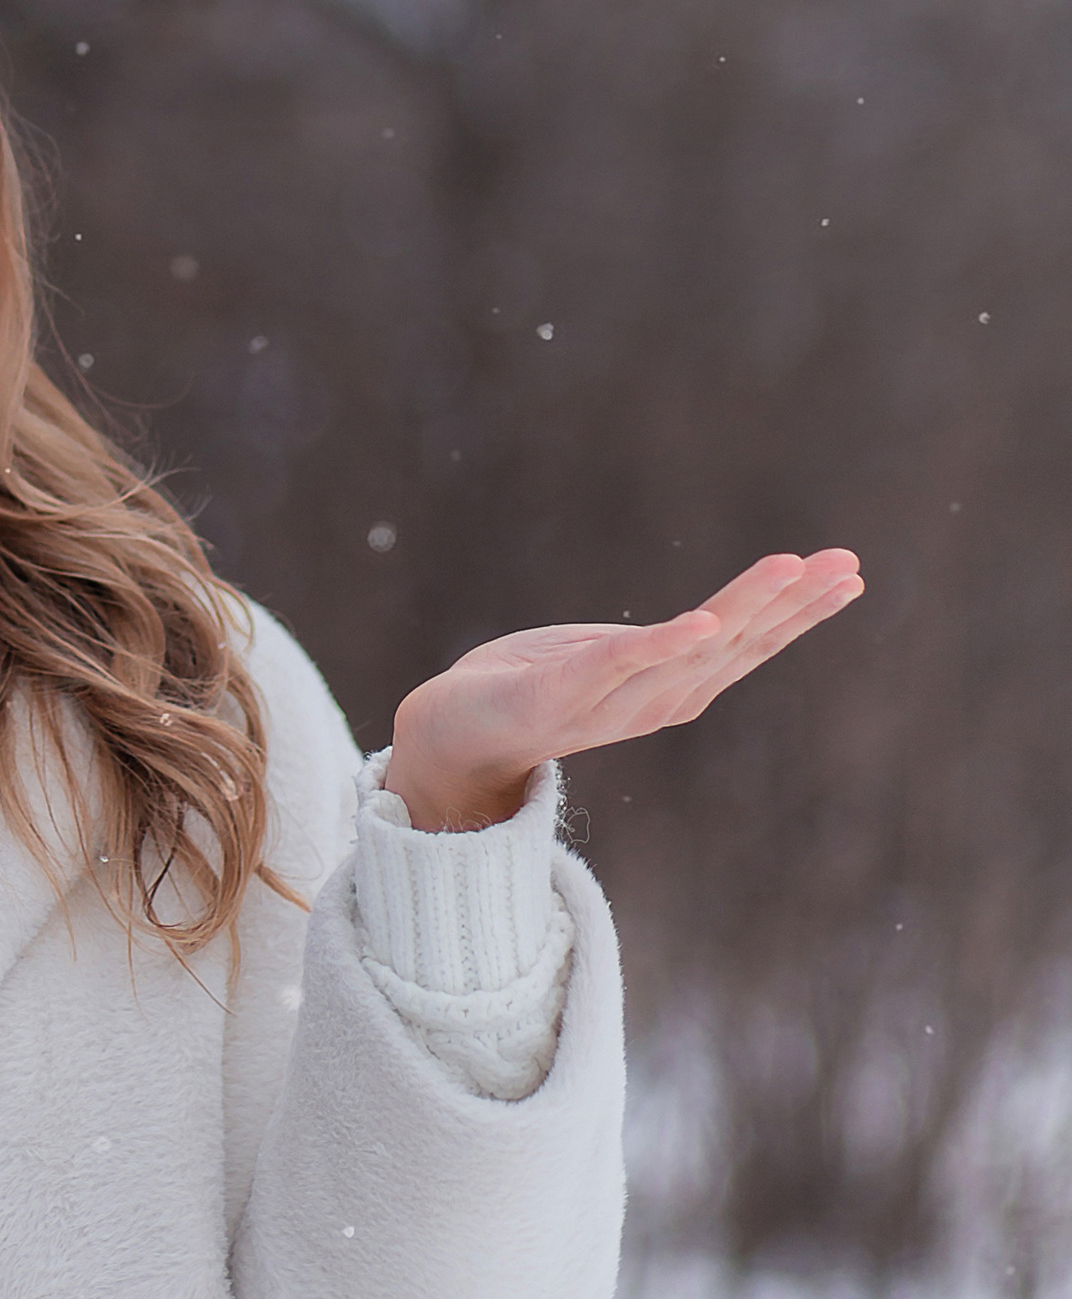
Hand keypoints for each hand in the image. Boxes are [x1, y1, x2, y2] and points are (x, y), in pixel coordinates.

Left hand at [385, 549, 864, 833]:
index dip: (800, 612)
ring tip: (790, 568)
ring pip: (690, 651)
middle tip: (846, 563)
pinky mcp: (556, 695)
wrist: (450, 735)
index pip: (748, 644)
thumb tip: (715, 623)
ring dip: (744, 609)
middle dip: (794, 605)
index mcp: (669, 688)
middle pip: (737, 647)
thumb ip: (659, 650)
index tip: (849, 573)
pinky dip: (662, 645)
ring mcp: (608, 703)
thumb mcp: (608, 659)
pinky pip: (616, 667)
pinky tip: (702, 622)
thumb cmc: (530, 688)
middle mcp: (652, 702)